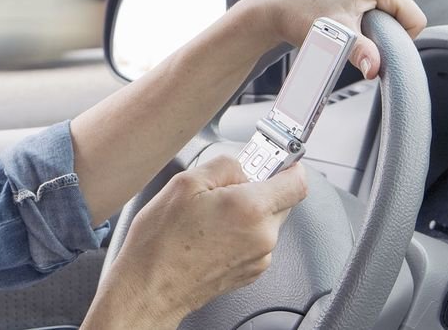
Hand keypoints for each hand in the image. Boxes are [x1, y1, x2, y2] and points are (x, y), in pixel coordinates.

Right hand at [83, 157, 307, 328]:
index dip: (288, 166)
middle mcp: (262, 236)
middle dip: (259, 188)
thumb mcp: (185, 183)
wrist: (150, 287)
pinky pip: (255, 241)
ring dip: (246, 212)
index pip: (297, 181)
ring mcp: (259, 258)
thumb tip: (243, 164)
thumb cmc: (161, 243)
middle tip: (226, 187)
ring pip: (266, 221)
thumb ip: (224, 165)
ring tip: (209, 214)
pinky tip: (209, 233)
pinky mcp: (250, 271)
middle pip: (281, 200)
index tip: (274, 160)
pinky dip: (239, 232)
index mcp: (251, 209)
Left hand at [242, 0, 426, 78]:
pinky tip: (343, 19)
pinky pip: (374, 1)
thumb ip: (360, 52)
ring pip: (388, 8)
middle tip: (356, 37)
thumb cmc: (300, 18)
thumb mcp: (335, 38)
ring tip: (347, 27)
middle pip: (401, 12)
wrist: (274, 9)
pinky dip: (365, 15)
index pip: (414, 18)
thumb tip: (374, 69)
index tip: (373, 47)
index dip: (399, 40)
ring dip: (374, 24)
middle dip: (385, 31)